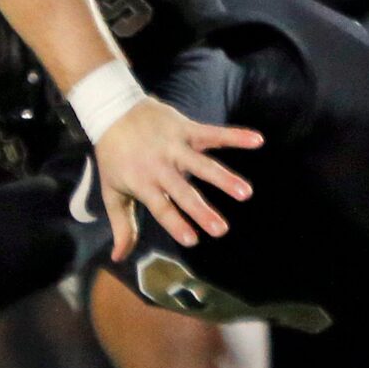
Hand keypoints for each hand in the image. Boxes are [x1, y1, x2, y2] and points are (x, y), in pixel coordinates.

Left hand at [90, 98, 259, 258]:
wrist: (111, 110)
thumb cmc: (113, 157)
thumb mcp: (111, 191)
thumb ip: (121, 225)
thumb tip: (118, 258)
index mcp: (142, 182)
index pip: (161, 207)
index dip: (176, 223)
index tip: (193, 241)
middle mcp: (160, 165)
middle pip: (184, 191)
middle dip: (202, 210)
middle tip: (222, 229)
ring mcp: (174, 145)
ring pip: (203, 163)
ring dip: (224, 178)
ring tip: (245, 193)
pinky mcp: (186, 127)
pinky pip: (213, 132)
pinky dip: (235, 136)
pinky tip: (257, 140)